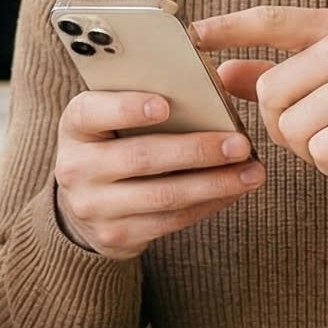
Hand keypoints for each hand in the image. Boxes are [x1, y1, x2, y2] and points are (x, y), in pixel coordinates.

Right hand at [49, 90, 262, 258]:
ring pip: (163, 195)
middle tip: (239, 144)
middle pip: (141, 157)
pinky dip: (209, 203)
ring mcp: (93, 206)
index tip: (164, 104)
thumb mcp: (110, 119)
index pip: (92, 112)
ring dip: (214, 183)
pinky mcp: (117, 235)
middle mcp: (75, 168)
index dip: (126, 108)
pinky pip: (171, 221)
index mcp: (75, 126)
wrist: (83, 205)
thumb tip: (208, 92)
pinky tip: (233, 190)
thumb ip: (144, 102)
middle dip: (196, 151)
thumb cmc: (113, 144)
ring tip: (252, 172)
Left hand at [197, 6, 327, 206]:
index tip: (191, 34)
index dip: (229, 27)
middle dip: (285, 126)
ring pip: (293, 126)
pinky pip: (320, 151)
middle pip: (271, 90)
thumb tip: (222, 72)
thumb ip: (280, 76)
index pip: (273, 19)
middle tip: (324, 133)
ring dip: (311, 150)